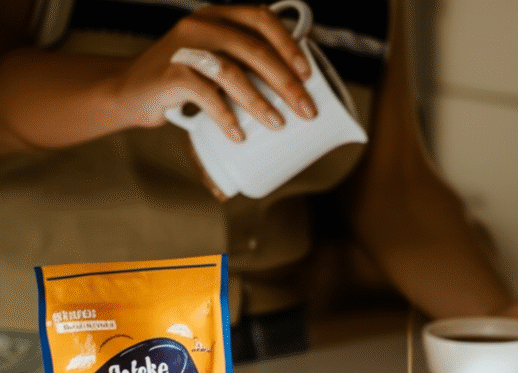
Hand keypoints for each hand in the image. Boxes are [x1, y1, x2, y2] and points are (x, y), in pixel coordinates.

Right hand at [111, 4, 316, 138]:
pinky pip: (204, 95)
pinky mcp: (170, 75)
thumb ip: (247, 66)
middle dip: (286, 83)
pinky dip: (226, 117)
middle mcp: (202, 25)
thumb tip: (297, 93)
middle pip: (254, 50)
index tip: (309, 74)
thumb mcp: (217, 63)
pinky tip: (239, 135)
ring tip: (278, 124)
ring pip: (231, 72)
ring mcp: (184, 48)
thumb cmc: (186, 81)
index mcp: (220, 16)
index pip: (262, 19)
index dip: (289, 45)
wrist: (131, 90)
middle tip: (306, 111)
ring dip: (260, 101)